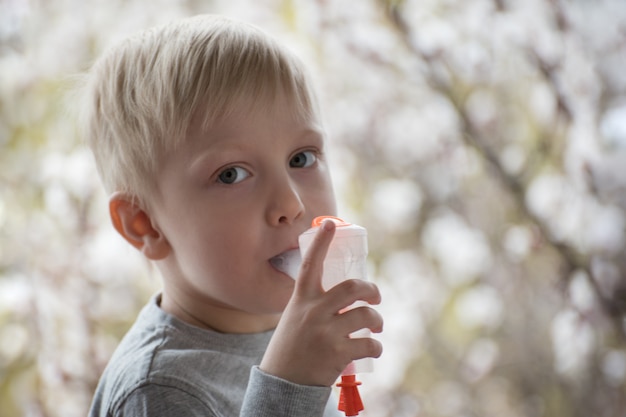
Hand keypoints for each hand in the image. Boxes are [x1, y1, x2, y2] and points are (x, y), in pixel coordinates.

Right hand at [260, 219, 382, 386]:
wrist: (282, 385)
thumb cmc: (290, 348)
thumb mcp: (295, 319)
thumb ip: (315, 305)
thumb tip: (347, 298)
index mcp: (301, 300)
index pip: (310, 264)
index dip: (321, 242)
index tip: (331, 223)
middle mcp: (313, 312)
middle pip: (353, 287)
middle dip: (372, 290)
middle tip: (376, 297)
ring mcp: (326, 333)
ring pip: (366, 315)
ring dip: (377, 321)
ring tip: (375, 328)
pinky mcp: (338, 354)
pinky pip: (369, 344)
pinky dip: (376, 347)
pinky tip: (372, 349)